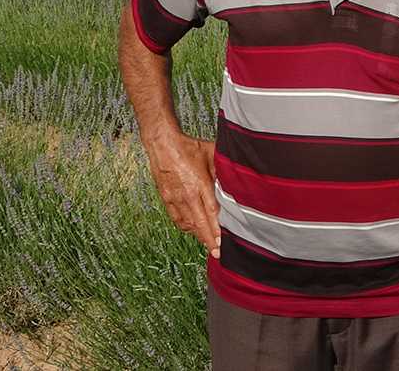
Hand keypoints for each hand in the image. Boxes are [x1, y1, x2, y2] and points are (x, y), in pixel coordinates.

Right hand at [145, 131, 220, 257]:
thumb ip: (223, 170)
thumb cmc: (189, 146)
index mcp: (199, 184)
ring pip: (187, 224)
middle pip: (199, 224)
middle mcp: (186, 195)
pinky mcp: (166, 198)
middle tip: (218, 254)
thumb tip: (236, 181)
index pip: (211, 213)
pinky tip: (193, 230)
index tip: (224, 243)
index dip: (218, 230)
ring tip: (209, 245)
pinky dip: (186, 227)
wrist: (162, 143)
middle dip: (210, 240)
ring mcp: (174, 198)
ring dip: (199, 235)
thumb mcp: (212, 155)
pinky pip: (177, 218)